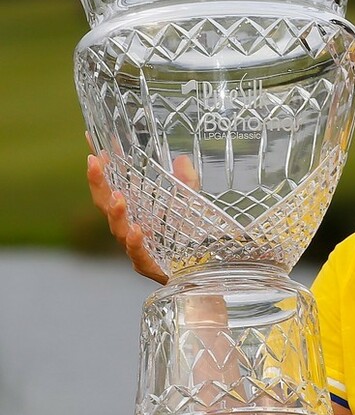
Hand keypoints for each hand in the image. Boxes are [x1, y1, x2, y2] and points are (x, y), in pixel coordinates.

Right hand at [86, 142, 199, 284]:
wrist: (199, 268)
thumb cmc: (186, 235)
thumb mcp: (189, 202)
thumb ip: (185, 181)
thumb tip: (182, 159)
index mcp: (134, 209)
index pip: (112, 185)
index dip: (102, 168)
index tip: (94, 146)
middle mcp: (128, 226)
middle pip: (105, 204)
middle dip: (97, 183)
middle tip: (94, 163)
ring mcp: (135, 245)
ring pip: (118, 229)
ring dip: (116, 212)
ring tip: (118, 197)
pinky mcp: (147, 263)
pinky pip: (137, 253)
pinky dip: (135, 241)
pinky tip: (137, 230)